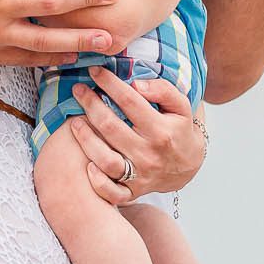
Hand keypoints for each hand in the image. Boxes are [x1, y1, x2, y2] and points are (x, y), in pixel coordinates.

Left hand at [67, 68, 204, 202]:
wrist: (189, 168)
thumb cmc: (179, 132)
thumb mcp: (182, 107)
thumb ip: (163, 90)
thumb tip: (136, 83)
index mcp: (161, 131)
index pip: (130, 102)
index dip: (109, 84)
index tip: (95, 71)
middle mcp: (149, 155)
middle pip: (111, 128)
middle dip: (90, 105)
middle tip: (78, 90)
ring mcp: (140, 176)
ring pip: (106, 161)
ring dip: (86, 140)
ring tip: (75, 122)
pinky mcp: (132, 192)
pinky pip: (112, 193)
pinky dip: (98, 182)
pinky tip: (87, 165)